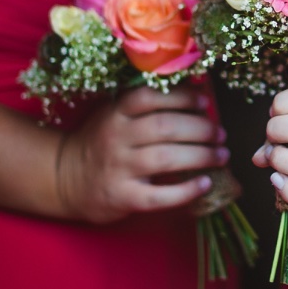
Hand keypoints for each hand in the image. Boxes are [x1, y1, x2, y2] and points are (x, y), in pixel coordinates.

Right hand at [55, 85, 227, 225]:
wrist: (66, 178)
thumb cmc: (101, 143)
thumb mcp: (113, 115)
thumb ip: (143, 105)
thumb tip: (193, 91)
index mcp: (116, 113)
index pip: (150, 97)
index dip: (181, 97)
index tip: (204, 103)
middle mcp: (116, 138)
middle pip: (165, 128)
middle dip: (201, 129)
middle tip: (220, 134)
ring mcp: (119, 169)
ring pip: (167, 159)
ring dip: (201, 156)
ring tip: (221, 155)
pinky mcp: (124, 197)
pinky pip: (161, 195)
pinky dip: (187, 190)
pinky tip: (205, 184)